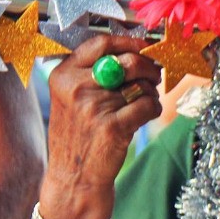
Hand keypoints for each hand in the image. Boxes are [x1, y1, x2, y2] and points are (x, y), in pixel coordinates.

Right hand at [41, 35, 161, 218]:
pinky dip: (154, 109)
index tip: (147, 45)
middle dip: (150, 68)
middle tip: (155, 78)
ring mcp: (93, 106)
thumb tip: (140, 52)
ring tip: (142, 104)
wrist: (74, 176)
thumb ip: (96, 74)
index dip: (131, 41)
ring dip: (151, 93)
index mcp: (64, 74)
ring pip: (143, 85)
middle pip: (129, 62)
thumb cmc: (80, 134)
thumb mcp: (73, 98)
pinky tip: (144, 116)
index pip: (102, 43)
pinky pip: (149, 105)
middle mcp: (76, 86)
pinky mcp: (113, 126)